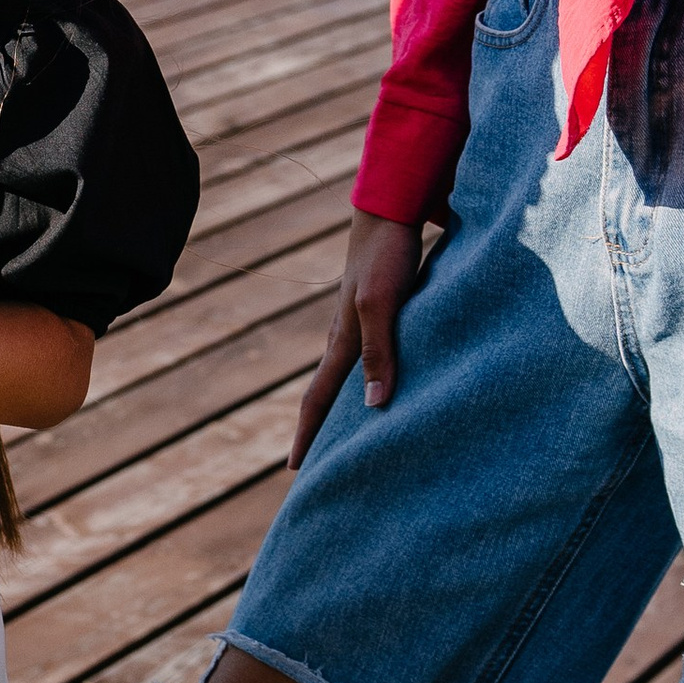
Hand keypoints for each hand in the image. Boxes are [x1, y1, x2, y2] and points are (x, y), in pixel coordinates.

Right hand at [289, 215, 424, 468]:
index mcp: (341, 342)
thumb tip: (374, 406)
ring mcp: (357, 326)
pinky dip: (364, 382)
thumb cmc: (386, 257)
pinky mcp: (376, 314)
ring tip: (343, 436)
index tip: (295, 471)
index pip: (317, 399)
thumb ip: (379, 351)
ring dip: (339, 408)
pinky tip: (378, 386)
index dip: (307, 435)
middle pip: (324, 394)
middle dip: (317, 430)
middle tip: (314, 466)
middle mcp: (344, 339)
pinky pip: (366, 358)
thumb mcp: (383, 304)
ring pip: (344, 377)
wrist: (388, 212)